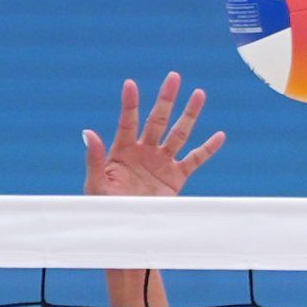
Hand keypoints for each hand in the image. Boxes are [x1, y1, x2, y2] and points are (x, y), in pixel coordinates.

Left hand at [86, 75, 224, 197]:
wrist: (125, 228)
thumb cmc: (105, 206)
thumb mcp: (95, 183)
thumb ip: (94, 158)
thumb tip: (87, 132)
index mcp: (123, 150)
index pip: (128, 121)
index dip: (130, 104)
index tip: (130, 85)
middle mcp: (144, 151)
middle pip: (158, 120)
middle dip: (167, 99)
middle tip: (174, 77)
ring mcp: (162, 163)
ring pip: (179, 134)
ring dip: (189, 115)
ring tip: (199, 94)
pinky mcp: (176, 178)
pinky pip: (195, 160)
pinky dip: (208, 149)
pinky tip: (219, 136)